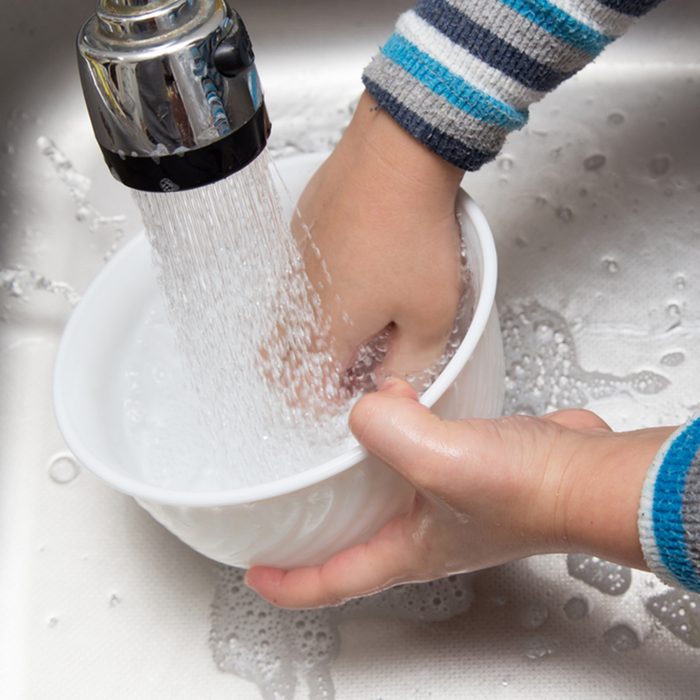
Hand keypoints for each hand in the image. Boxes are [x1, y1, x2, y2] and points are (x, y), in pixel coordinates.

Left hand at [246, 378, 673, 607]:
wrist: (588, 471)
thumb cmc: (535, 492)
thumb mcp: (446, 462)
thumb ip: (393, 433)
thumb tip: (364, 410)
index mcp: (406, 551)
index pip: (331, 582)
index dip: (287, 582)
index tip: (254, 571)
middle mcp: (420, 532)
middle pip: (348, 540)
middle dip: (311, 526)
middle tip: (279, 505)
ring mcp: (442, 502)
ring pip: (377, 493)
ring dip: (351, 470)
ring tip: (327, 441)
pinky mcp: (462, 469)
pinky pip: (410, 454)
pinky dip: (393, 433)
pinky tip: (392, 404)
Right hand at [293, 92, 464, 378]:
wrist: (397, 154)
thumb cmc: (412, 231)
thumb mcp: (431, 316)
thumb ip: (410, 366)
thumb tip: (393, 384)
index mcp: (325, 332)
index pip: (301, 393)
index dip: (327, 404)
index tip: (355, 392)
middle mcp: (297, 301)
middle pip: (279, 360)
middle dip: (311, 372)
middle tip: (353, 362)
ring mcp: (293, 264)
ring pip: (290, 319)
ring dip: (319, 331)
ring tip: (367, 312)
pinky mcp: (299, 234)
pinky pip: (299, 280)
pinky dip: (320, 293)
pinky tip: (359, 271)